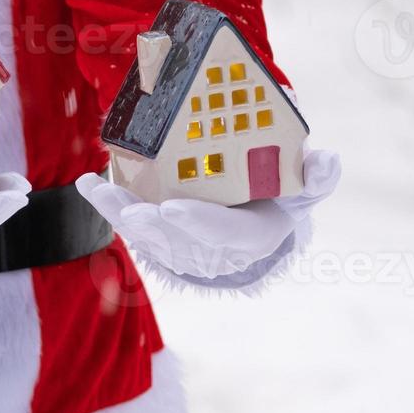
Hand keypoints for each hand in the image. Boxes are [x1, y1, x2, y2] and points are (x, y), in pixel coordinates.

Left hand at [77, 149, 340, 279]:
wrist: (257, 217)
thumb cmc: (280, 194)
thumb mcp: (303, 188)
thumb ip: (317, 177)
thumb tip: (326, 160)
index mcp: (251, 237)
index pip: (224, 235)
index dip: (198, 222)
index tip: (172, 208)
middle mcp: (213, 251)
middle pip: (177, 241)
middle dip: (151, 226)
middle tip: (131, 210)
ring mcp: (183, 248)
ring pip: (147, 237)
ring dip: (120, 213)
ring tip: (98, 189)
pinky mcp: (160, 238)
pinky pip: (131, 225)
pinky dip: (107, 204)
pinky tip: (87, 184)